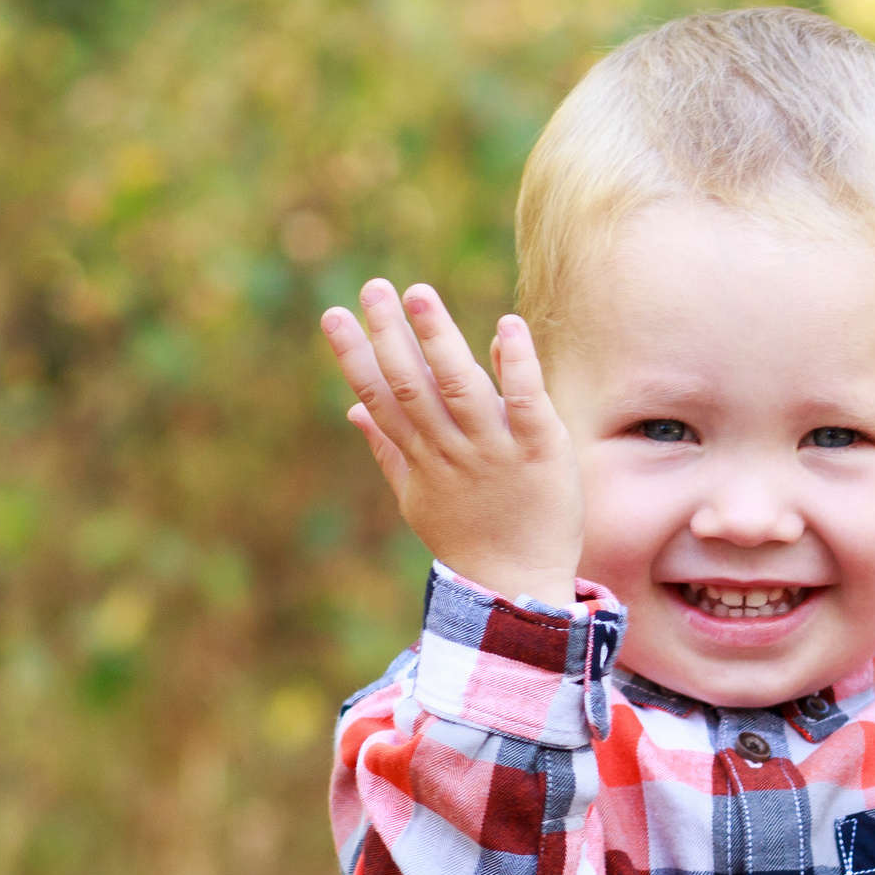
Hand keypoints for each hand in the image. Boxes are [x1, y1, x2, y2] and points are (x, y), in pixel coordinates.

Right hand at [320, 280, 583, 608]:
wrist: (519, 586)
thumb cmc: (469, 539)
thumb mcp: (417, 497)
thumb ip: (389, 449)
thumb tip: (354, 410)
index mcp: (421, 458)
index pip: (380, 399)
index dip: (355, 356)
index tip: (332, 315)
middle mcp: (453, 450)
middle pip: (413, 386)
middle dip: (390, 336)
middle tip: (372, 288)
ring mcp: (496, 450)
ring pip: (461, 387)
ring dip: (439, 339)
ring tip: (419, 294)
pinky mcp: (542, 450)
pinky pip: (526, 400)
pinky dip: (516, 363)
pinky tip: (506, 326)